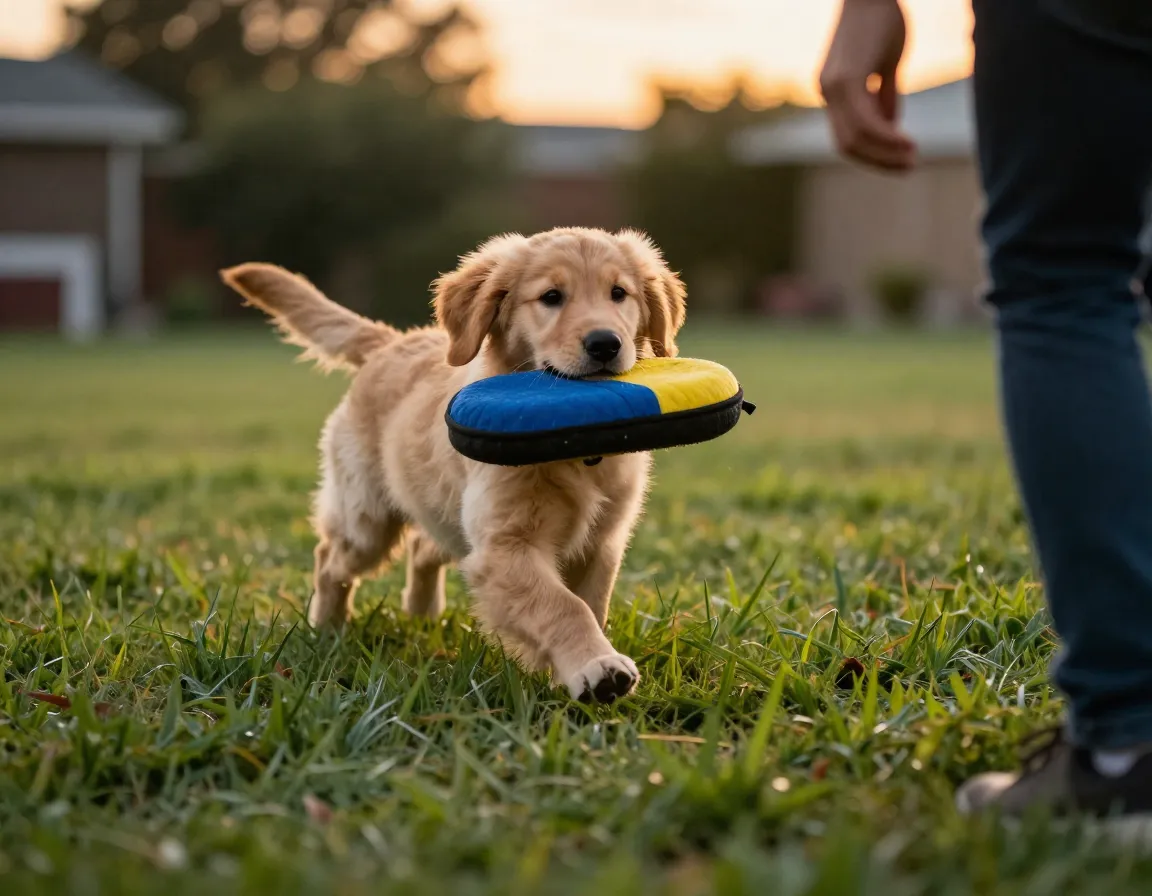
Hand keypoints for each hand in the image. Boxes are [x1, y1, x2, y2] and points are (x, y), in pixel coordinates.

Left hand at [819, 0, 916, 171]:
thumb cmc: (884, 18)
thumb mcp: (886, 63)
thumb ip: (884, 94)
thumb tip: (890, 124)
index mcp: (832, 91)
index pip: (846, 137)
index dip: (872, 154)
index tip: (900, 160)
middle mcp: (826, 91)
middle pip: (847, 145)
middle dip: (878, 162)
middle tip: (909, 167)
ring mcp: (832, 86)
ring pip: (854, 138)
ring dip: (884, 154)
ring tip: (912, 157)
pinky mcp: (845, 79)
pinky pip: (864, 121)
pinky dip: (885, 137)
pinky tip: (906, 142)